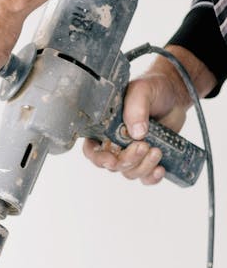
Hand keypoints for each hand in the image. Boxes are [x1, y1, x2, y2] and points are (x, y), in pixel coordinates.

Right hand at [82, 66, 187, 185]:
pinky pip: (145, 178)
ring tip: (157, 151)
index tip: (111, 159)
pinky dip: (152, 178)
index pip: (92, 150)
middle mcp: (115, 144)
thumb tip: (137, 133)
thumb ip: (136, 108)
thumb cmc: (153, 89)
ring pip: (130, 173)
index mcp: (106, 128)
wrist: (175, 95)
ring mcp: (132, 153)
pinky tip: (160, 169)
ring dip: (143, 166)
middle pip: (113, 165)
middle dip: (128, 160)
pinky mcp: (147, 160)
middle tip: (144, 146)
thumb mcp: (142, 91)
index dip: (98, 158)